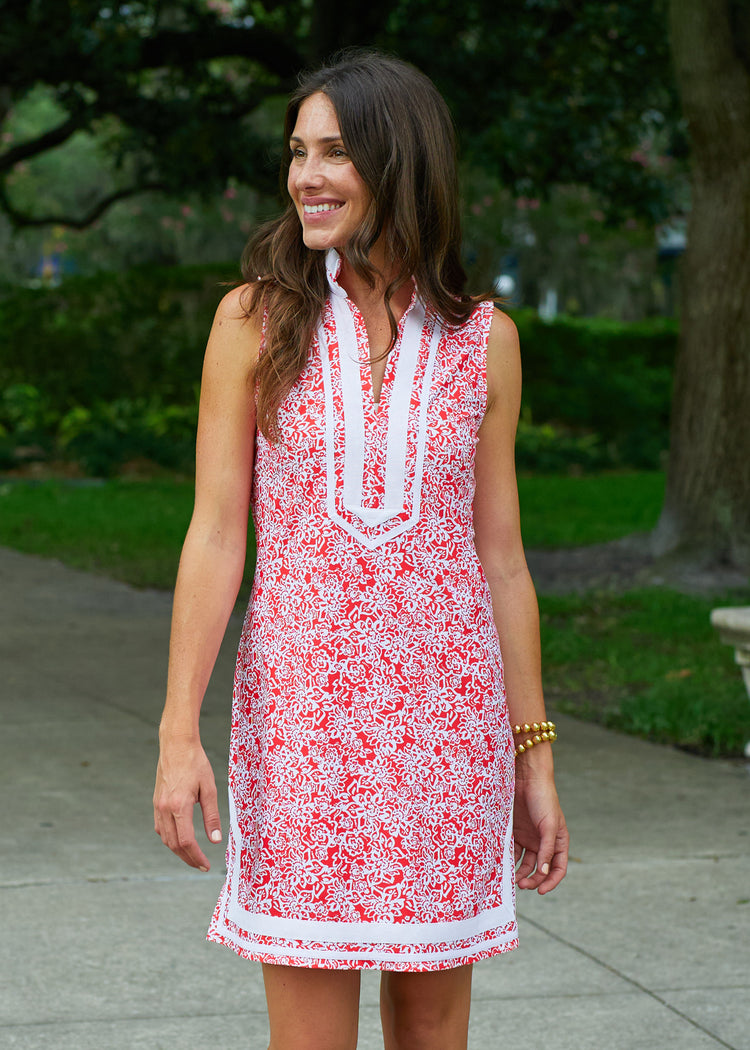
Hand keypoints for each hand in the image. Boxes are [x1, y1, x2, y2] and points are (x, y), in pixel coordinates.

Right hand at [153, 737, 221, 870]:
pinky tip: (180, 840)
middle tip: (201, 865)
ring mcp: (158, 806)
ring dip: (178, 851)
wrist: (176, 745)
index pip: (186, 841)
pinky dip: (170, 838)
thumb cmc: (196, 763)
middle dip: (188, 858)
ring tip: (193, 856)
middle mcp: (165, 808)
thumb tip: (215, 840)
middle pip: (174, 845)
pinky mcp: (156, 802)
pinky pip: (161, 828)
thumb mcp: (209, 788)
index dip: (196, 857)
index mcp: (179, 806)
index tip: (206, 865)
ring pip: (165, 838)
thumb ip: (212, 816)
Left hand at [513, 769, 567, 893]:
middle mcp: (544, 843)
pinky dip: (509, 859)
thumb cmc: (543, 799)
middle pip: (540, 869)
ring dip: (520, 873)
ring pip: (525, 863)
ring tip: (512, 879)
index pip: (558, 868)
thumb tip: (544, 872)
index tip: (541, 891)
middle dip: (533, 879)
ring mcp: (530, 838)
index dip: (551, 881)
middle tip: (522, 885)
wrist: (526, 778)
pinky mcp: (516, 833)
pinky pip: (513, 851)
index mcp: (558, 842)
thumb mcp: (548, 825)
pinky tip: (504, 864)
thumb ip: (546, 849)